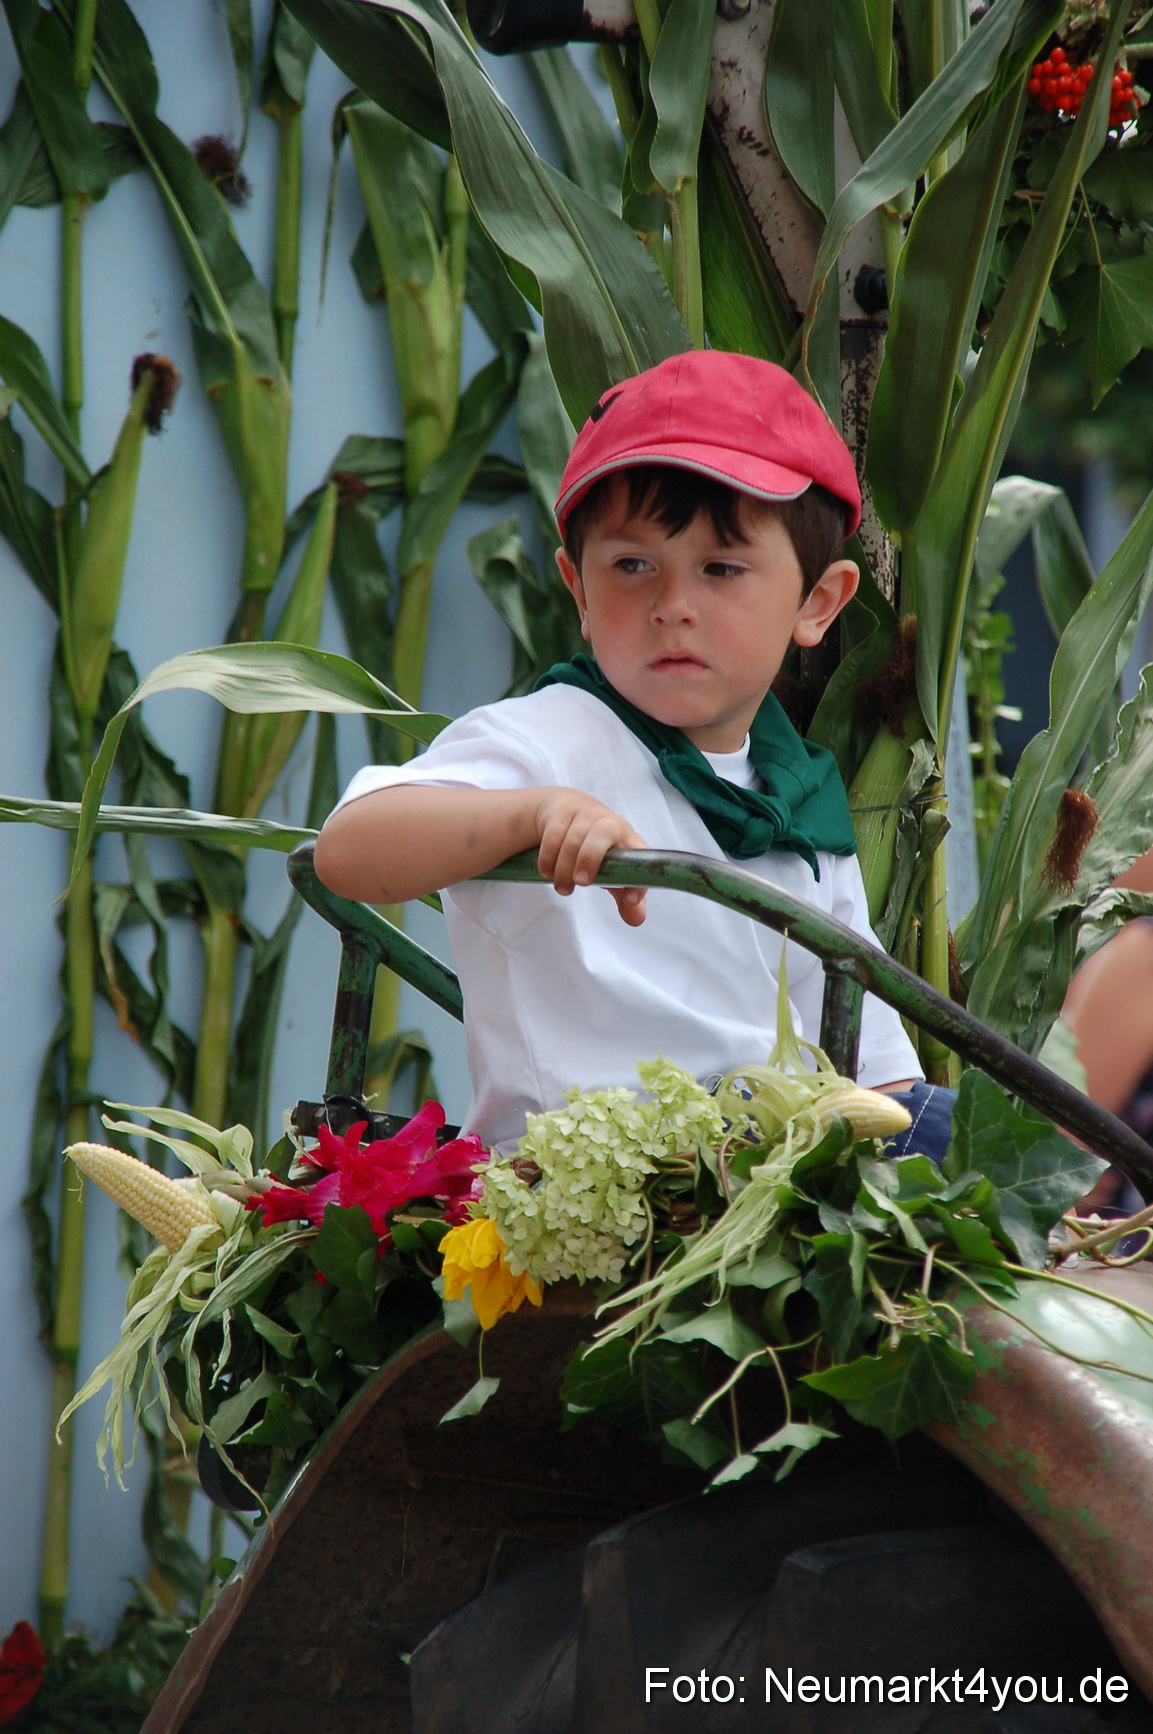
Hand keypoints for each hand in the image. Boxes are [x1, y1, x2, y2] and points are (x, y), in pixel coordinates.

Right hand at [534, 789, 648, 925]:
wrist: (567, 809)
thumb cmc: (596, 846)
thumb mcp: (612, 869)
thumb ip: (624, 894)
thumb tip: (636, 920)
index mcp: (627, 839)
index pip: (639, 852)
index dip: (636, 877)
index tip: (630, 901)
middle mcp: (608, 822)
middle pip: (603, 834)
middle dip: (590, 858)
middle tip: (581, 883)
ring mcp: (584, 813)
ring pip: (574, 838)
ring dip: (564, 866)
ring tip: (562, 888)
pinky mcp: (561, 810)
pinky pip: (553, 833)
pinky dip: (548, 856)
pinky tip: (547, 872)